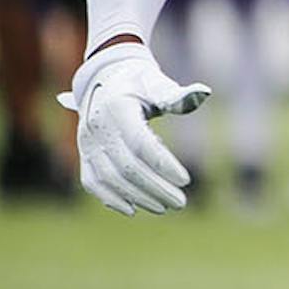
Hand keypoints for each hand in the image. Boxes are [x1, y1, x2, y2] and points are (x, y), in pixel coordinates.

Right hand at [57, 42, 210, 214]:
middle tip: (181, 202)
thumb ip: (176, 95)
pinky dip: (110, 197)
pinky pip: (92, 181)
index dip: (163, 164)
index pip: (140, 144)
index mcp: (117, 109)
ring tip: (164, 206)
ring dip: (137, 196)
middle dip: (155, 187)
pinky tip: (132, 209)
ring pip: (109, 178)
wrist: (107, 80)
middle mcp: (97, 128)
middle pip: (126, 167)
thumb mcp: (156, 82)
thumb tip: (203, 93)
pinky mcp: (84, 154)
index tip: (186, 180)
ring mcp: (87, 143)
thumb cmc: (139, 82)